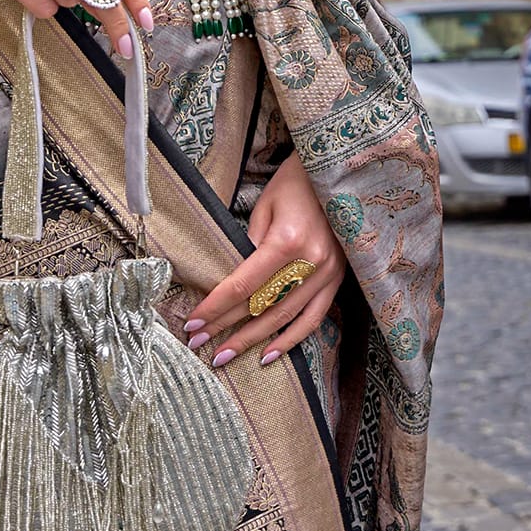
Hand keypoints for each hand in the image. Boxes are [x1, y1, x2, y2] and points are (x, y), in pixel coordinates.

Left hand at [182, 152, 345, 367]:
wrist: (336, 174)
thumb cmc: (294, 183)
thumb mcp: (265, 206)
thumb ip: (249, 246)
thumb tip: (231, 282)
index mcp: (287, 241)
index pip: (244, 285)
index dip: (216, 307)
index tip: (193, 323)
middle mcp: (310, 263)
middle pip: (261, 306)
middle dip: (227, 328)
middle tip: (199, 345)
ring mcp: (327, 275)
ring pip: (285, 318)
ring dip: (253, 341)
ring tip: (226, 356)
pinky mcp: (337, 280)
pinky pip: (313, 318)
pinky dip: (291, 339)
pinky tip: (268, 354)